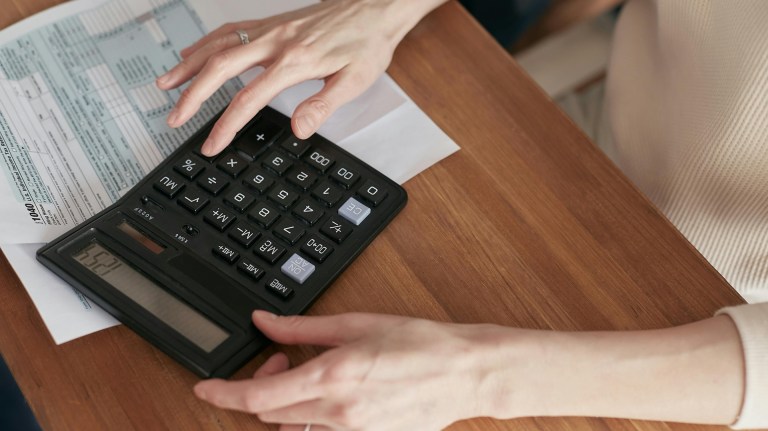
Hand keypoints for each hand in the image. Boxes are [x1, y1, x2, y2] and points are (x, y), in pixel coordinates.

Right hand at [156, 0, 443, 155]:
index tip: (211, 145)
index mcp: (294, 61)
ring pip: (217, 44)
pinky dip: (205, 42)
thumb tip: (298, 129)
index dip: (226, 126)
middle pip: (220, 68)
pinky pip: (229, 30)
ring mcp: (270, 29)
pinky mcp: (272, 23)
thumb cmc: (367, 44)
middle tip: (174, 119)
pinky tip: (193, 52)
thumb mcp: (355, 81)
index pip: (248, 99)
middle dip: (192, 96)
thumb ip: (323, 105)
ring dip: (188, 65)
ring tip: (165, 85)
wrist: (376, 8)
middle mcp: (275, 42)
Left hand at [194, 311, 508, 429]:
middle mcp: (337, 412)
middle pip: (269, 412)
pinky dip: (312, 416)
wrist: (463, 374)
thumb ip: (301, 328)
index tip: (205, 387)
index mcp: (332, 376)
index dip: (223, 393)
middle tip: (283, 359)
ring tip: (311, 375)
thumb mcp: (356, 324)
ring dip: (287, 403)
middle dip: (263, 385)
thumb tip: (265, 322)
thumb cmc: (419, 344)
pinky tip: (333, 394)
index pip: (258, 396)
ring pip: (292, 426)